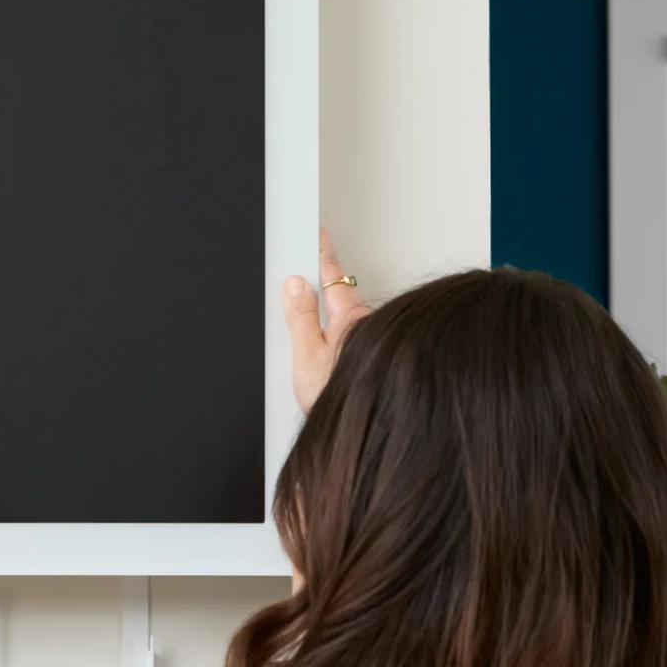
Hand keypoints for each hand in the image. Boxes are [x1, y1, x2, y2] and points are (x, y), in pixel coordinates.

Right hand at [284, 228, 369, 412]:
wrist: (370, 433)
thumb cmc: (341, 399)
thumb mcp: (308, 356)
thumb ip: (300, 317)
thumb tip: (294, 285)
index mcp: (349, 317)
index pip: (331, 275)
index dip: (322, 253)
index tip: (317, 233)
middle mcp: (366, 326)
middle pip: (339, 297)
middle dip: (323, 288)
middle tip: (305, 273)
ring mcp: (371, 343)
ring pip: (346, 323)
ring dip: (330, 322)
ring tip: (309, 337)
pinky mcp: (372, 359)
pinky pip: (350, 341)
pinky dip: (337, 342)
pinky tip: (326, 360)